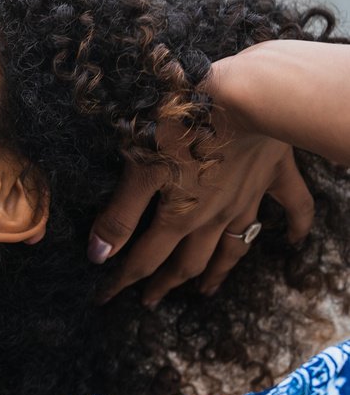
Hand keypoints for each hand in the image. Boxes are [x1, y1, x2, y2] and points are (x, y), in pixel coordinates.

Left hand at [87, 65, 314, 306]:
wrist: (246, 94)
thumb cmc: (181, 124)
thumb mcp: (137, 168)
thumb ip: (120, 216)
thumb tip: (99, 258)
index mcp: (179, 216)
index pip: (144, 260)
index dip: (122, 281)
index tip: (104, 298)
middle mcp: (214, 215)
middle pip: (188, 261)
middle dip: (166, 283)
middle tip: (151, 300)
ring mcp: (248, 196)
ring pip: (234, 246)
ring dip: (219, 271)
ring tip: (206, 291)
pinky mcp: (274, 172)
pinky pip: (292, 205)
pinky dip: (295, 226)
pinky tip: (293, 241)